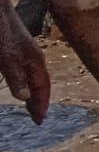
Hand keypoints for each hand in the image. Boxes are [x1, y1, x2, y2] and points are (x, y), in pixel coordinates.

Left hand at [1, 4, 49, 123]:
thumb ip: (16, 76)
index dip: (41, 103)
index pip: (42, 86)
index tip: (39, 120)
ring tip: (29, 104)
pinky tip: (19, 82)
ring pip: (32, 75)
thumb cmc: (3, 31)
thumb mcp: (7, 57)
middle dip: (39, 99)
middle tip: (36, 116)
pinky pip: (24, 69)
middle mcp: (33, 57)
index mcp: (35, 61)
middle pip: (40, 82)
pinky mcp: (15, 48)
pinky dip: (24, 80)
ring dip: (32, 91)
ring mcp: (25, 51)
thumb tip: (26, 97)